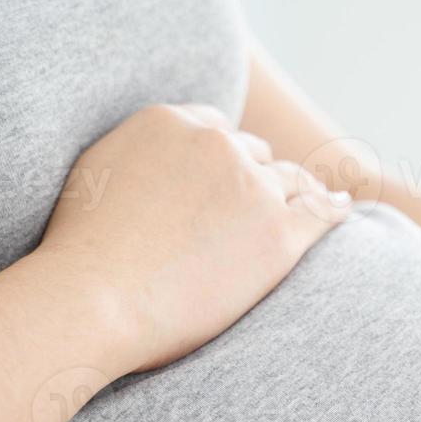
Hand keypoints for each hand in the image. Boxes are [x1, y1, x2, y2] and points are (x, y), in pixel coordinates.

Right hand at [37, 103, 350, 371]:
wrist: (92, 298)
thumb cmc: (79, 256)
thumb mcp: (95, 176)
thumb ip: (135, 158)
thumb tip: (151, 165)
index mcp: (168, 122)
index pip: (214, 130)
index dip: (225, 156)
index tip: (230, 175)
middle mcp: (217, 145)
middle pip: (255, 155)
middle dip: (259, 176)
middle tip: (265, 200)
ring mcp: (252, 188)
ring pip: (291, 181)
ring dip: (302, 191)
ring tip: (315, 200)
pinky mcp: (278, 234)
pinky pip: (320, 213)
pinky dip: (333, 209)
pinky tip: (341, 210)